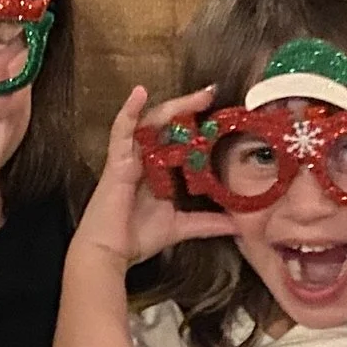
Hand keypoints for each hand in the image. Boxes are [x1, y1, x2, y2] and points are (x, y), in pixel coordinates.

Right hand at [70, 85, 238, 268]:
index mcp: (157, 171)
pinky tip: (139, 93)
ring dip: (172, 107)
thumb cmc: (136, 238)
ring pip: (150, 123)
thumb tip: (238, 225)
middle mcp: (144, 159)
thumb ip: (207, 222)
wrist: (108, 253)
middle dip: (189, 108)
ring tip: (196, 95)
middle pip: (167, 125)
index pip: (178, 139)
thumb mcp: (180, 227)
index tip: (220, 114)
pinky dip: (128, 111)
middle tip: (211, 94)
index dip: (196, 125)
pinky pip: (121, 131)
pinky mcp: (116, 161)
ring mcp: (129, 158)